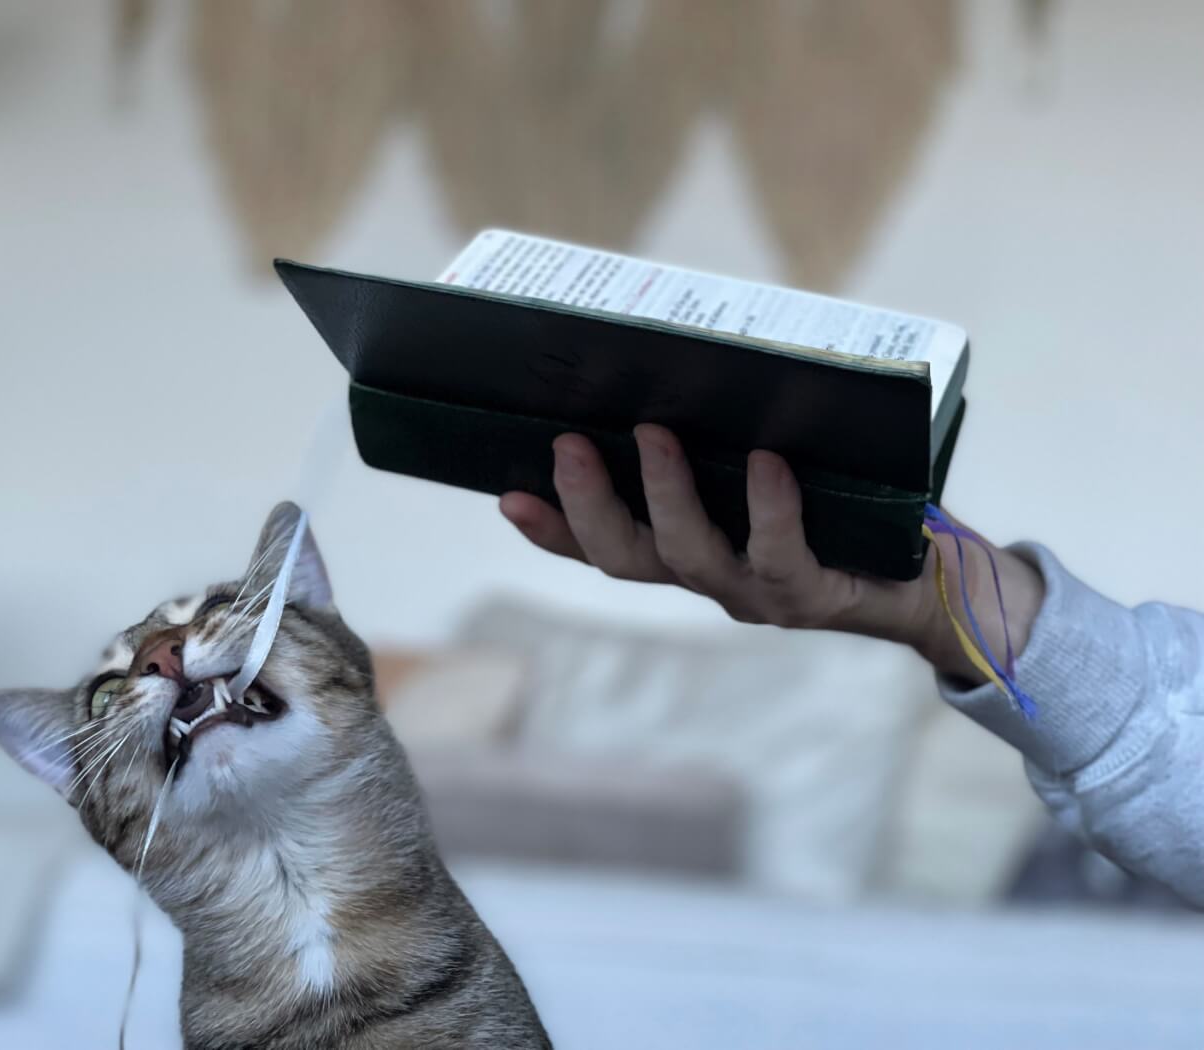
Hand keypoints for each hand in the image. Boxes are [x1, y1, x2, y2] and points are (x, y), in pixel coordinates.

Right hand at [498, 425, 1042, 681]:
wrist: (928, 579)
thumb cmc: (842, 506)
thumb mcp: (768, 468)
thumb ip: (723, 440)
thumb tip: (677, 361)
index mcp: (687, 554)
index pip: (601, 549)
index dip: (552, 529)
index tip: (507, 493)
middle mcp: (709, 580)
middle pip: (626, 558)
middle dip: (587, 505)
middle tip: (566, 444)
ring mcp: (755, 593)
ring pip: (687, 556)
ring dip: (664, 493)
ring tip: (655, 433)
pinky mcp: (812, 594)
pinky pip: (779, 551)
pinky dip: (769, 505)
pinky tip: (767, 461)